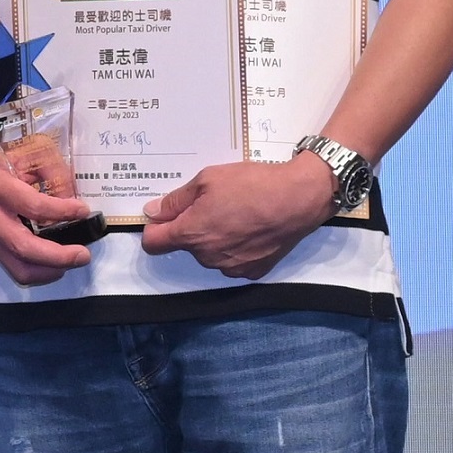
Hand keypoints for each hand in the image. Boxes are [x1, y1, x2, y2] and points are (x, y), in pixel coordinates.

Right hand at [0, 134, 92, 288]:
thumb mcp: (27, 153)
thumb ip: (53, 173)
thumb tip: (74, 200)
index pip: (32, 206)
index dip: (61, 211)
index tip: (83, 211)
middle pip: (23, 248)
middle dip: (58, 256)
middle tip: (83, 254)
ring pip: (17, 267)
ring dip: (49, 270)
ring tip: (71, 261)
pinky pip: (14, 266)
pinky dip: (38, 268)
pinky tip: (54, 260)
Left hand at [140, 153, 341, 282]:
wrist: (299, 198)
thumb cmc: (252, 184)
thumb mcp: (208, 179)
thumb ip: (176, 200)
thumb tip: (153, 212)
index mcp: (191, 234)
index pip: (153, 244)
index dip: (155, 229)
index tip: (163, 217)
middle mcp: (207, 257)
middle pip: (186, 246)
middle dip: (192, 228)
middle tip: (214, 204)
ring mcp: (231, 268)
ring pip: (210, 254)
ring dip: (215, 239)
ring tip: (237, 215)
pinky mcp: (252, 272)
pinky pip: (233, 262)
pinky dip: (236, 248)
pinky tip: (251, 229)